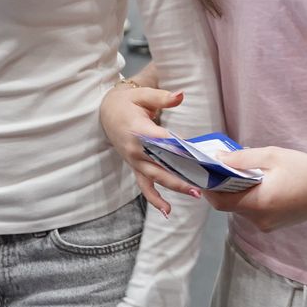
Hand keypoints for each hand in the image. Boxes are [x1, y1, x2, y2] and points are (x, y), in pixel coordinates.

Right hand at [100, 84, 196, 215]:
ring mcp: (135, 160)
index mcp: (137, 130)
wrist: (106, 112)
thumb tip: (180, 95)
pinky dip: (155, 199)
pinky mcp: (136, 166)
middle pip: (159, 166)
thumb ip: (162, 97)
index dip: (176, 147)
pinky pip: (145, 186)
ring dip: (174, 188)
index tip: (193, 154)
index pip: (159, 140)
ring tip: (194, 194)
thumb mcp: (143, 95)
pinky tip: (167, 211)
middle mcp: (135, 149)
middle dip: (180, 177)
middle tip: (200, 185)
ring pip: (155, 179)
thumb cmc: (127, 103)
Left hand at [206, 146, 306, 231]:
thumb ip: (241, 158)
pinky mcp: (278, 224)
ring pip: (243, 209)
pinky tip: (261, 181)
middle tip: (222, 166)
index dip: (208, 189)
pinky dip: (252, 197)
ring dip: (238, 191)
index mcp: (258, 204)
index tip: (202, 173)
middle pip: (231, 206)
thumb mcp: (272, 156)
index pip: (220, 202)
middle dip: (223, 187)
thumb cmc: (305, 168)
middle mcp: (261, 221)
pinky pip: (256, 211)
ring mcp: (270, 225)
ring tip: (244, 170)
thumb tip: (216, 158)